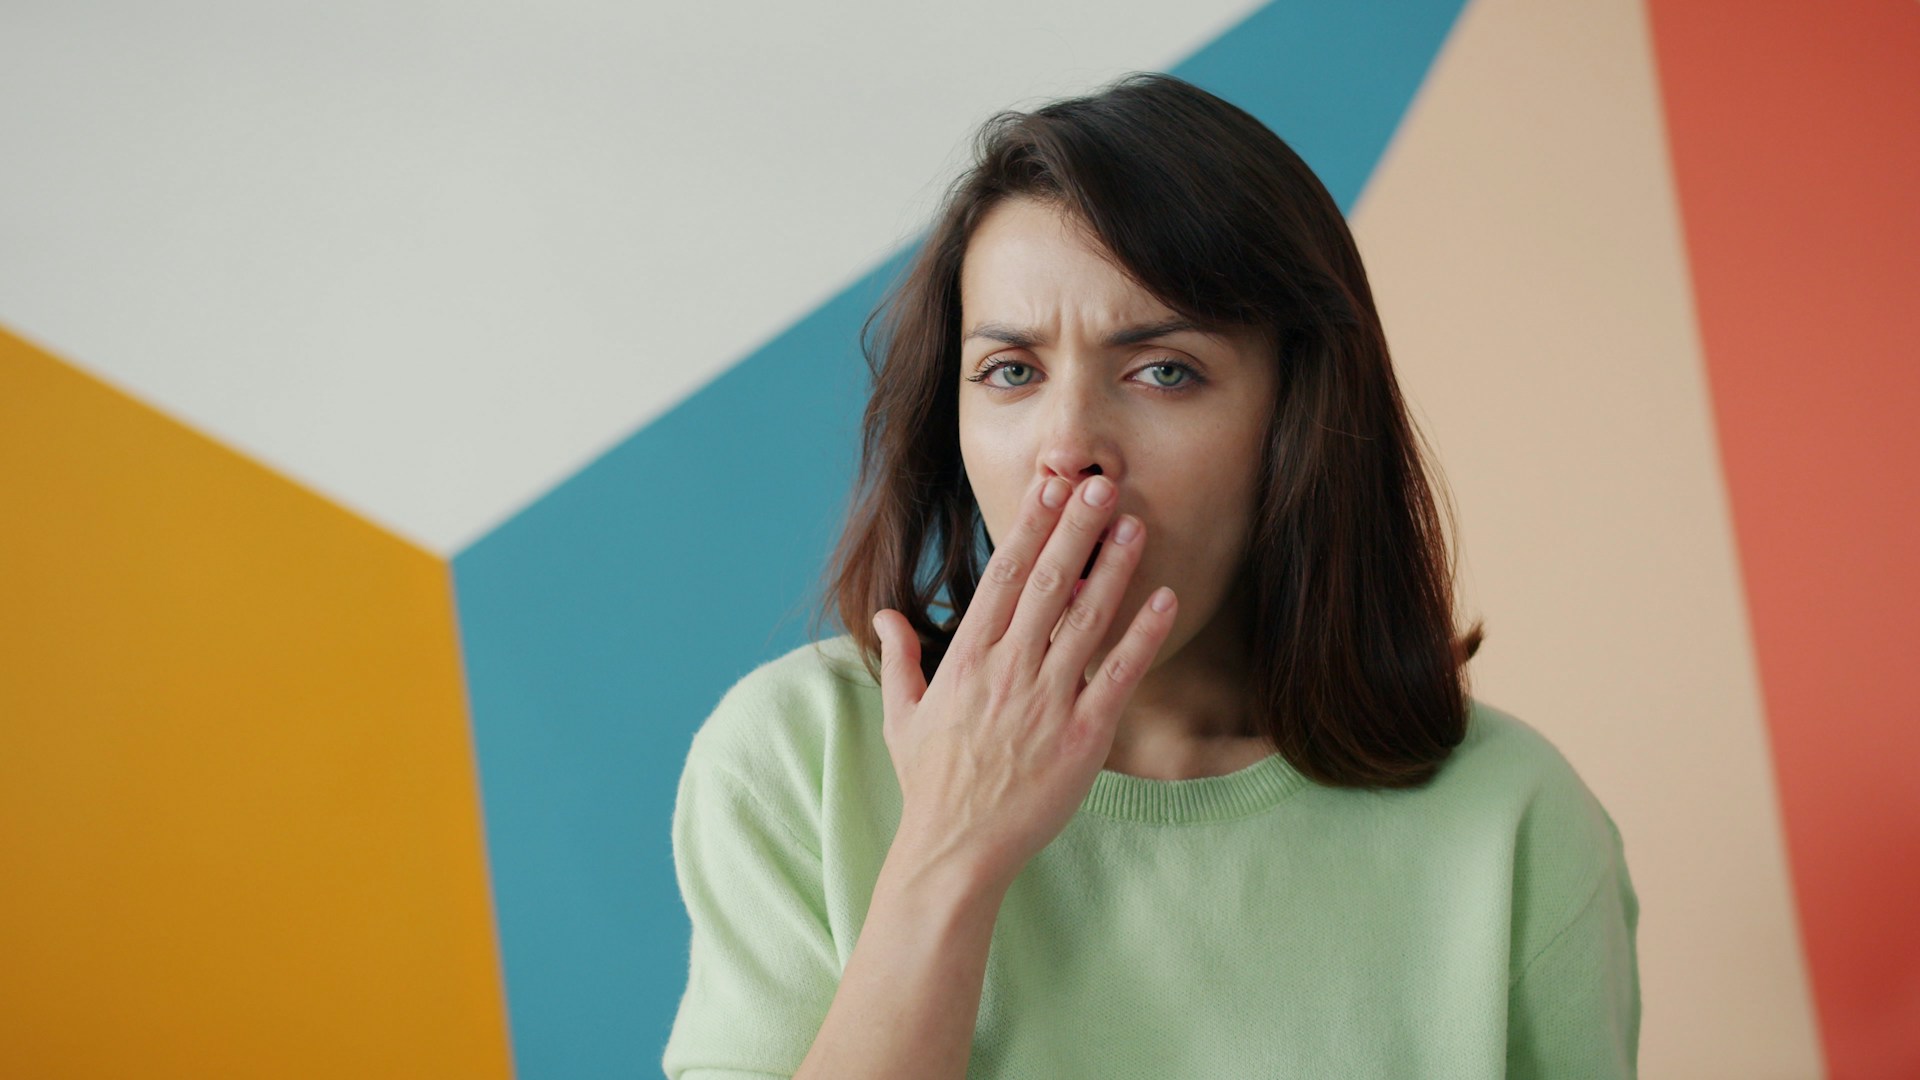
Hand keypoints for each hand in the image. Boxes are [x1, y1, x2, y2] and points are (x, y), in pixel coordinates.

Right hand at [870, 473, 1177, 891]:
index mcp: (966, 659)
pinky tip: (1165, 600)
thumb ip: (899, 657)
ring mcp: (1046, 702)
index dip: (1029, 529)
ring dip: (1113, 570)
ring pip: (1085, 621)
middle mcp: (1007, 671)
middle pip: (1048, 585)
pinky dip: (1142, 637)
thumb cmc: (929, 783)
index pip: (1002, 578)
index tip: (1049, 489)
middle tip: (1101, 485)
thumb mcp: (901, 715)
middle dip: (1076, 531)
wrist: (954, 850)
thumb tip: (885, 614)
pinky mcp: (1082, 737)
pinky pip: (1117, 676)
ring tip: (1135, 525)